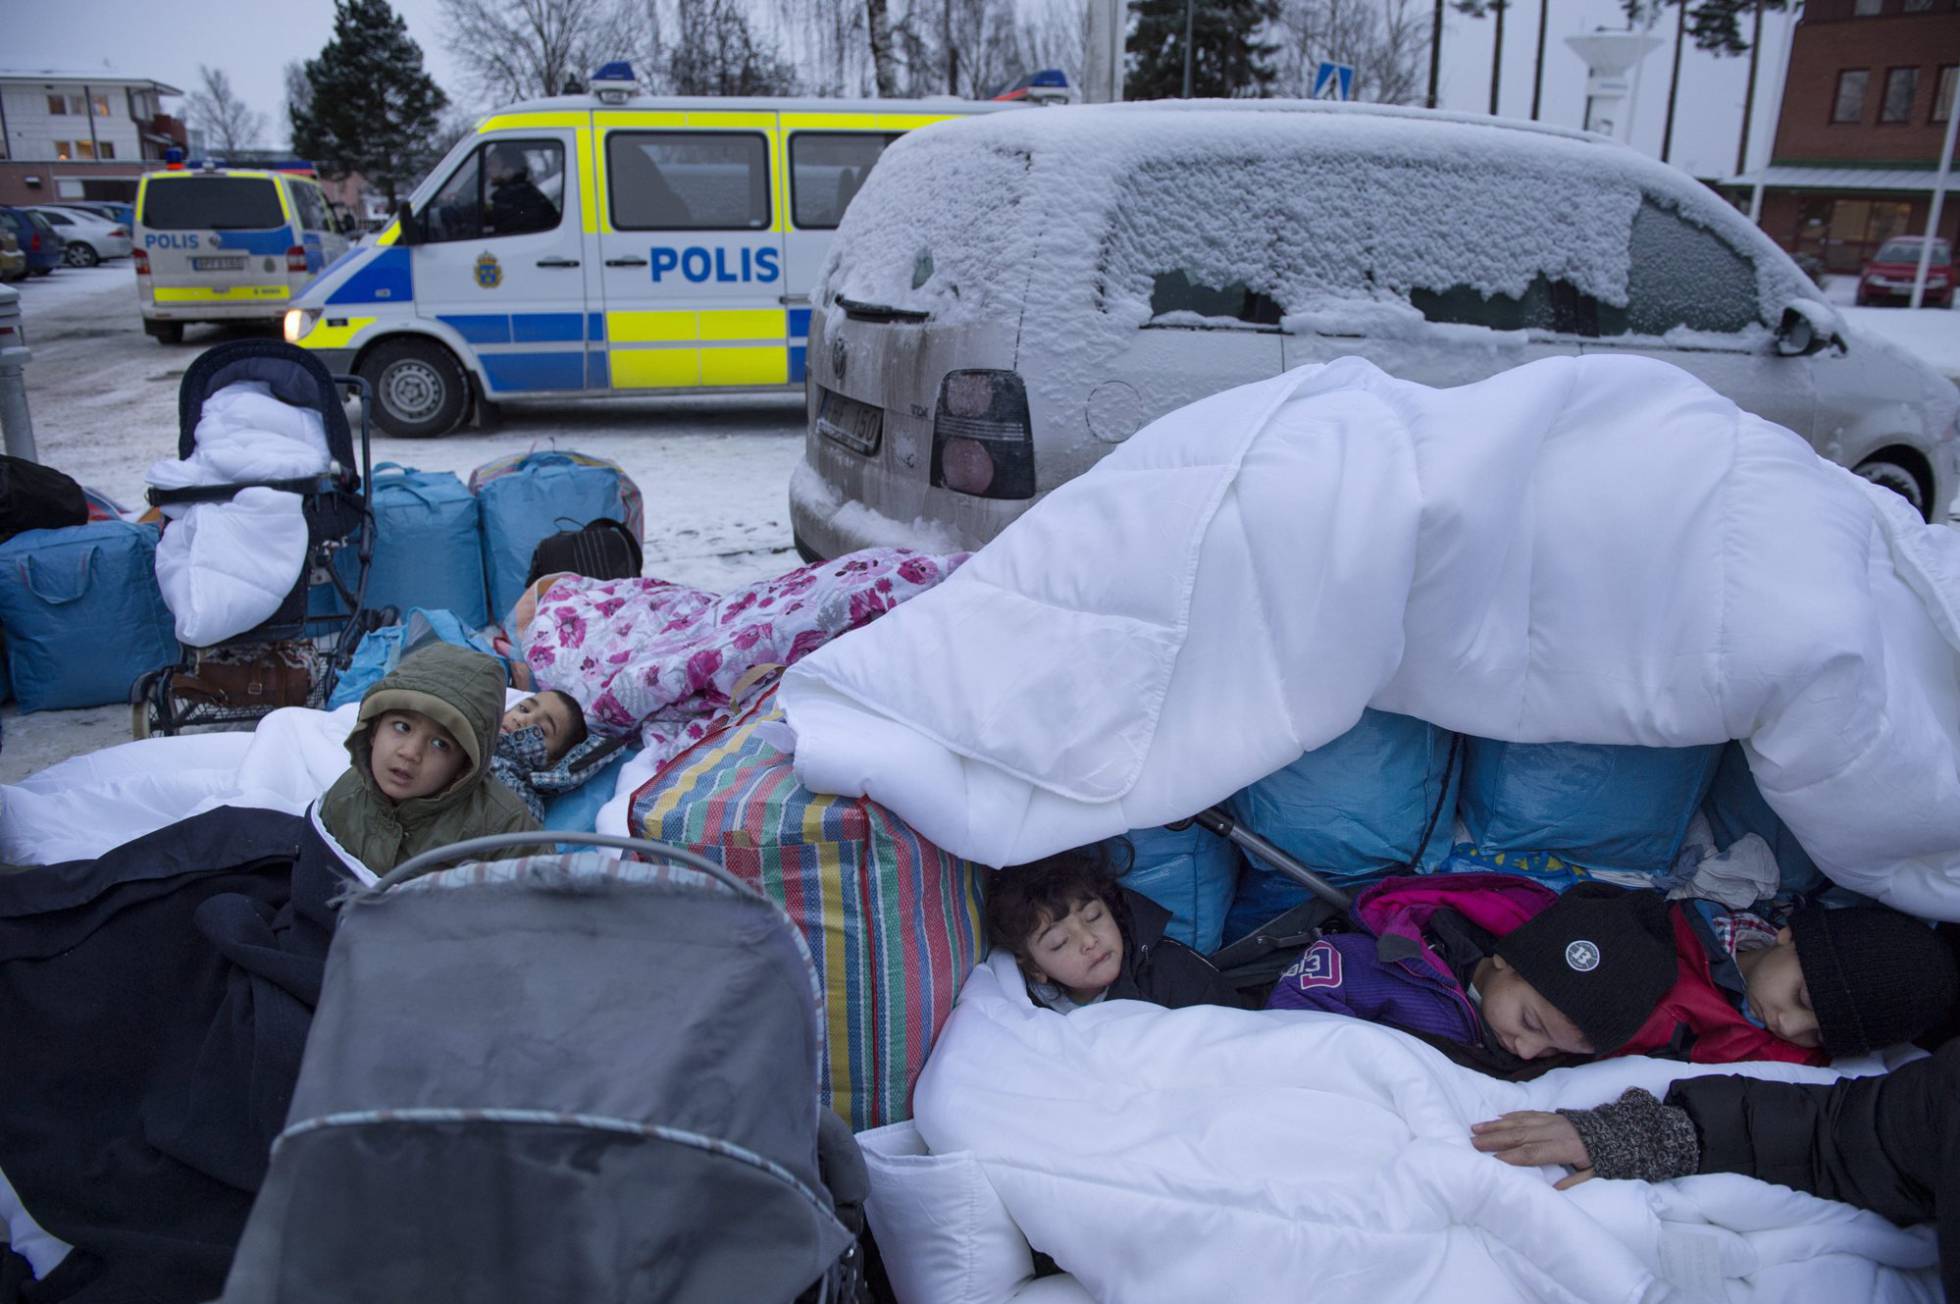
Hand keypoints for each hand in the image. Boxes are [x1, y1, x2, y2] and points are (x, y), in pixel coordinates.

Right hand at [1470, 1111, 1595, 1189]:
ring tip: (1476, 1128)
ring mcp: (1550, 1120)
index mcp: (1564, 1147)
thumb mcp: (1594, 1172)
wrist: (1614, 1131)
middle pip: (1519, 1135)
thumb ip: (1574, 1182)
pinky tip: (1497, 1118)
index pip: (1532, 1152)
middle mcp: (1554, 1130)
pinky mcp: (1550, 1114)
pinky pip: (1527, 1113)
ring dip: (1496, 1125)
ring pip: (1519, 1121)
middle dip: (1495, 1138)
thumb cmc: (1602, 1155)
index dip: (1512, 1155)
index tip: (1492, 1159)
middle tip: (1473, 1142)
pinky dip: (1511, 1115)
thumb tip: (1553, 1191)